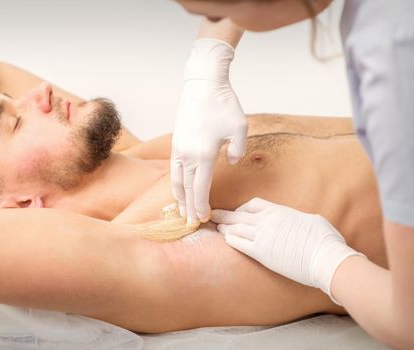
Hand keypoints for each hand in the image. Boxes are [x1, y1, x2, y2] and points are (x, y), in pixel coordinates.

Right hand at [171, 38, 246, 223]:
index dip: (201, 206)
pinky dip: (175, 183)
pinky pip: (173, 169)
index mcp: (205, 155)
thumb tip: (230, 162)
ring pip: (176, 181)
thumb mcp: (240, 128)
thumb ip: (237, 151)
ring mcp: (179, 149)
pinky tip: (178, 189)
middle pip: (187, 189)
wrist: (203, 85)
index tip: (203, 218)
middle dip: (189, 208)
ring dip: (179, 198)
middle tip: (192, 223)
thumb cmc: (224, 105)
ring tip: (182, 211)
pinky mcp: (176, 142)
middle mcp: (188, 155)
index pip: (200, 189)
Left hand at [211, 197, 363, 303]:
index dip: (243, 208)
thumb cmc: (324, 240)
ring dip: (224, 227)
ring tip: (216, 227)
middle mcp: (267, 221)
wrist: (325, 258)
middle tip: (213, 214)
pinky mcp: (261, 253)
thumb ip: (297, 218)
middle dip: (225, 214)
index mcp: (279, 211)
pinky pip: (239, 243)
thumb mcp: (311, 220)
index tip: (238, 212)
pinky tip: (225, 239)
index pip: (253, 204)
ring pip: (236, 228)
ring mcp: (263, 236)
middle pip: (239, 214)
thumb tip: (297, 221)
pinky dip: (230, 239)